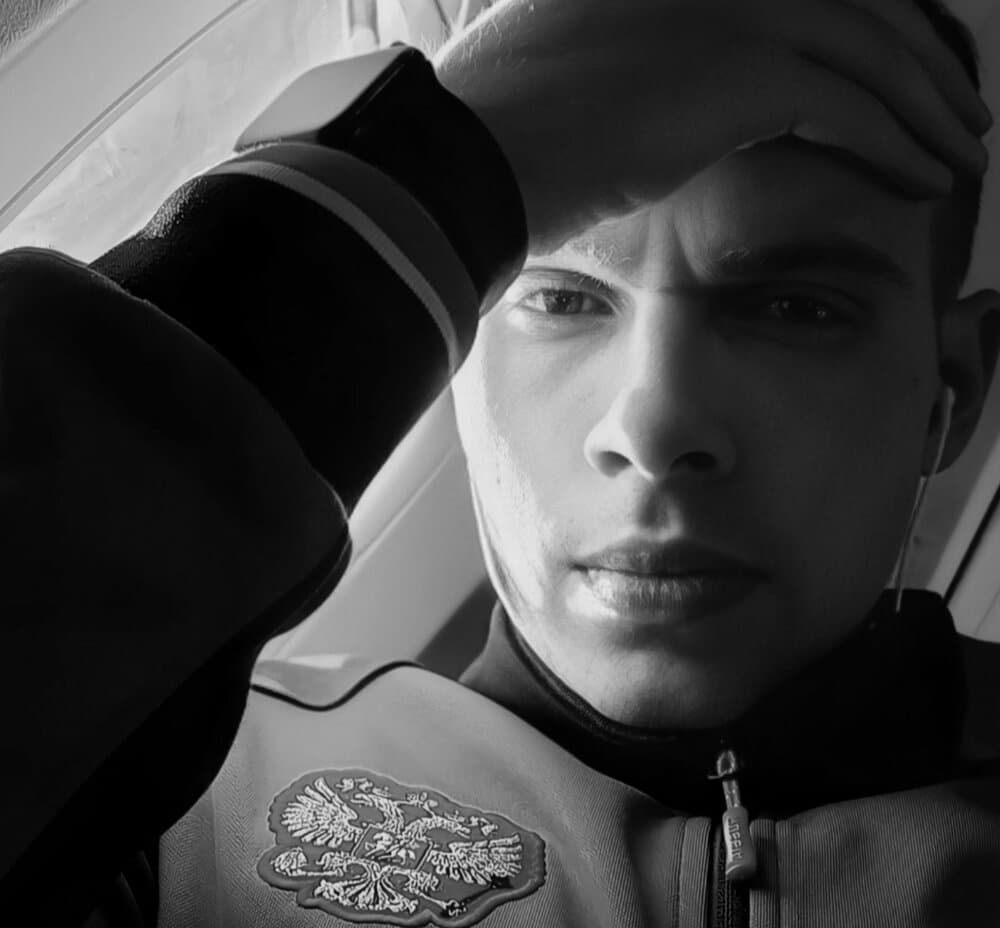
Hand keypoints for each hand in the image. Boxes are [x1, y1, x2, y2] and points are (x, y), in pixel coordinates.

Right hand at [435, 0, 991, 252]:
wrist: (481, 149)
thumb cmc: (511, 125)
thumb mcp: (582, 57)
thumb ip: (650, 49)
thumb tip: (681, 83)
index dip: (879, 20)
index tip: (907, 63)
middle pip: (865, 4)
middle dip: (923, 60)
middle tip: (957, 109)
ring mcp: (739, 5)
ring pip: (873, 51)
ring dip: (927, 108)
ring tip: (957, 152)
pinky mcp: (745, 67)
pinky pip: (853, 104)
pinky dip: (897, 141)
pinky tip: (923, 175)